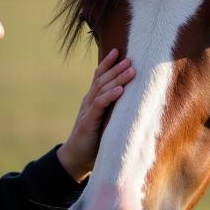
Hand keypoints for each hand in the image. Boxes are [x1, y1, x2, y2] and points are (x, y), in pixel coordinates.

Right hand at [57, 49, 134, 181]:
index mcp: (92, 100)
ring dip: (117, 78)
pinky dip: (110, 96)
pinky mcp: (88, 122)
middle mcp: (88, 102)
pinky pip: (99, 105)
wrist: (76, 159)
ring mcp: (87, 111)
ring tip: (130, 69)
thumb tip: (134, 101)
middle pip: (102, 80)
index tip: (118, 51)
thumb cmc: (94, 140)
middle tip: (130, 58)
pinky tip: (120, 90)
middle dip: (116, 68)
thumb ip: (114, 110)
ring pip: (102, 89)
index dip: (107, 63)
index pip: (99, 77)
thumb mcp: (105, 121)